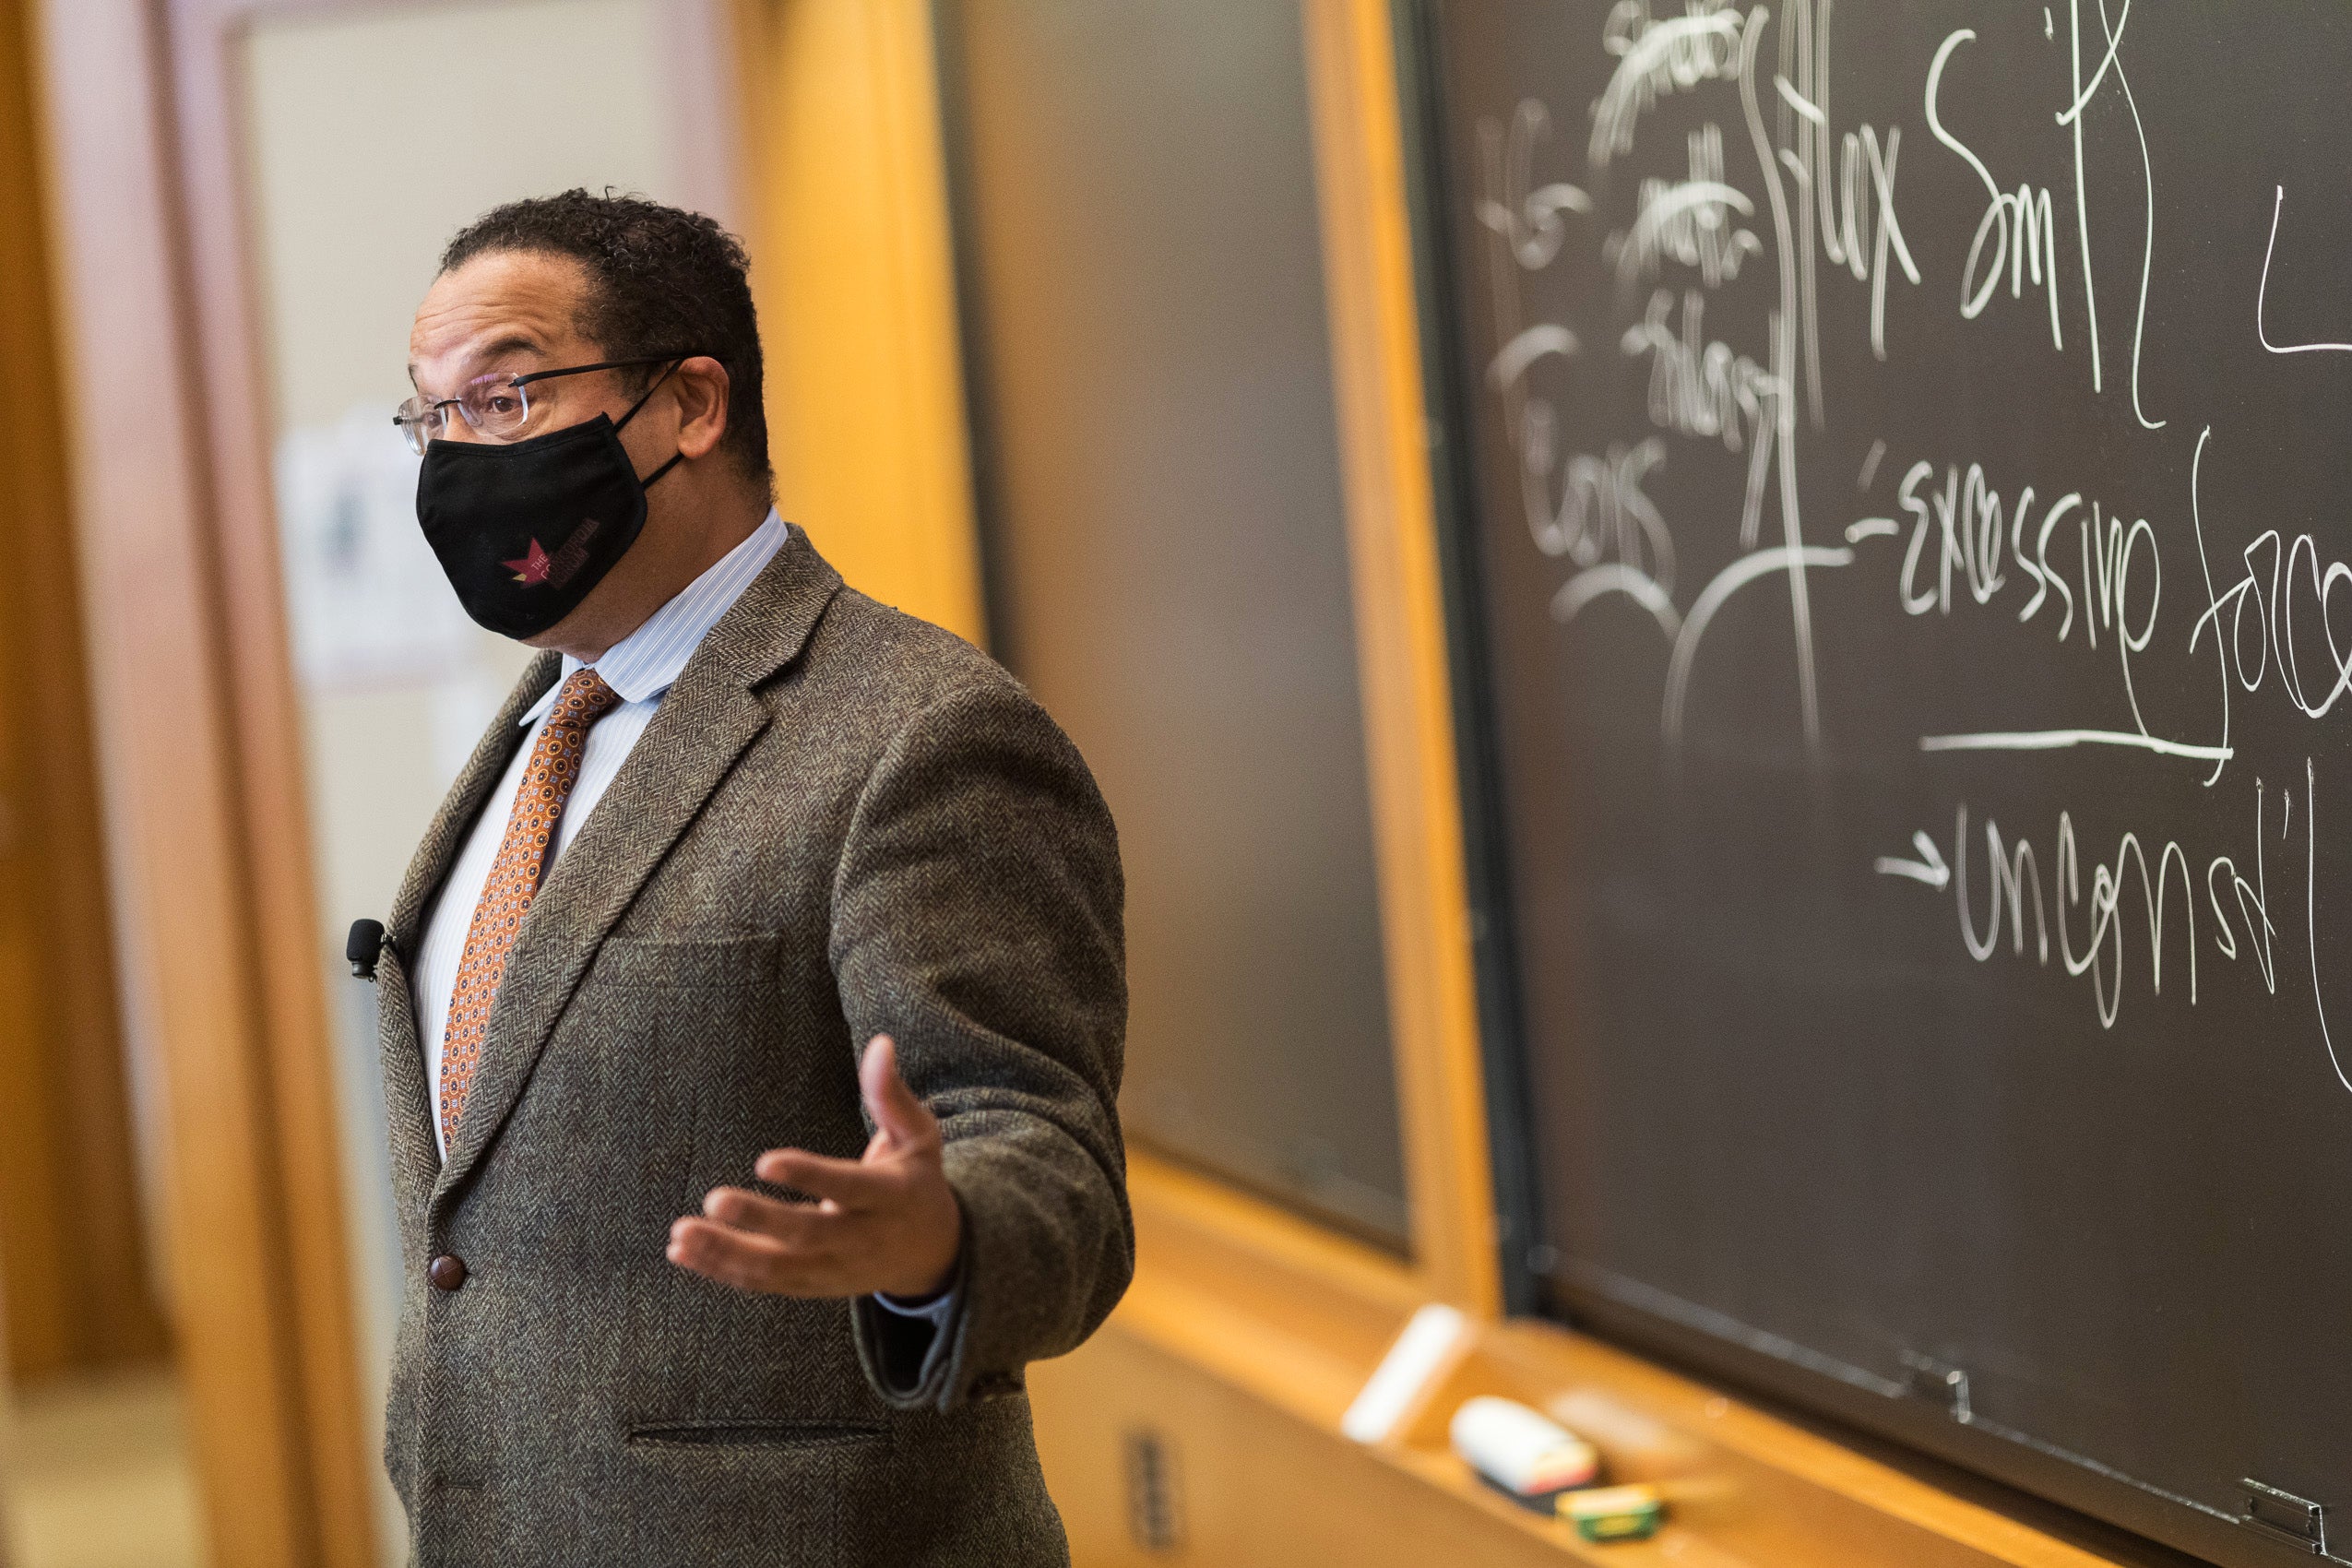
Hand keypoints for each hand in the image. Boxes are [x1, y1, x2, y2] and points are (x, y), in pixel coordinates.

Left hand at [666, 1035, 962, 1298]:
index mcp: (891, 1198)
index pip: (849, 1188)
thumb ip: (892, 1095)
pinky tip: (681, 1251)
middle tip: (713, 1199)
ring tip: (681, 1234)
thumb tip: (879, 1043)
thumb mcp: (919, 1137)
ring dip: (725, 1253)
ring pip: (776, 1269)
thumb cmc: (916, 1180)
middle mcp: (862, 1240)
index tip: (764, 1161)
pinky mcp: (812, 1285)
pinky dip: (722, 1270)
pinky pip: (763, 1282)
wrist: (933, 1254)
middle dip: (758, 1220)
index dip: (809, 1177)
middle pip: (806, 1235)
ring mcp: (834, 1269)